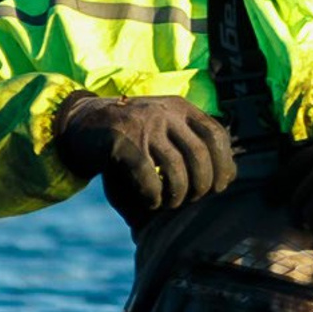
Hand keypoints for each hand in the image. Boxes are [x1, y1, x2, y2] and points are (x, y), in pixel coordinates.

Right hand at [54, 93, 237, 226]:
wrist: (81, 124)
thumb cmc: (131, 135)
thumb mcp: (164, 127)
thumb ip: (192, 143)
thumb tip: (231, 176)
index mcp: (180, 108)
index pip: (216, 135)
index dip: (224, 163)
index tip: (221, 186)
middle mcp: (165, 113)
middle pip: (198, 154)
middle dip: (202, 184)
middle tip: (193, 198)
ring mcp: (142, 125)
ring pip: (175, 168)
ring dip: (177, 194)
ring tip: (171, 204)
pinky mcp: (121, 141)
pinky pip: (148, 176)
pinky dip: (153, 195)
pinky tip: (151, 202)